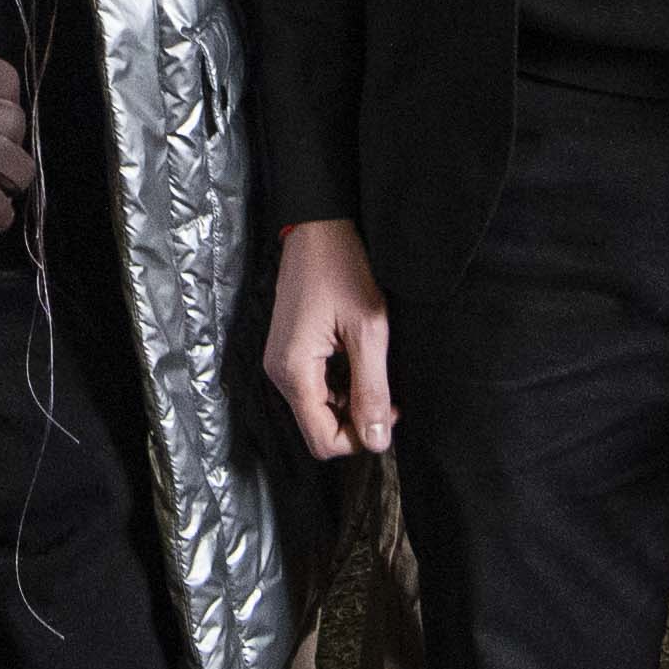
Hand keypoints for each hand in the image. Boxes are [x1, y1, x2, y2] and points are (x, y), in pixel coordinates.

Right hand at [261, 216, 395, 461]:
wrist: (318, 227)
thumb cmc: (342, 268)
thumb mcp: (368, 330)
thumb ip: (371, 389)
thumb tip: (377, 440)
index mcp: (293, 372)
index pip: (322, 440)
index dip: (360, 438)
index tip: (389, 411)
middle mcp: (279, 373)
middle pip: (318, 429)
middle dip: (355, 421)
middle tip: (388, 394)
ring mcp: (280, 363)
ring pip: (317, 410)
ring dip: (349, 403)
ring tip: (374, 371)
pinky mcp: (288, 353)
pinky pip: (314, 389)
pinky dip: (339, 387)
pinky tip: (357, 361)